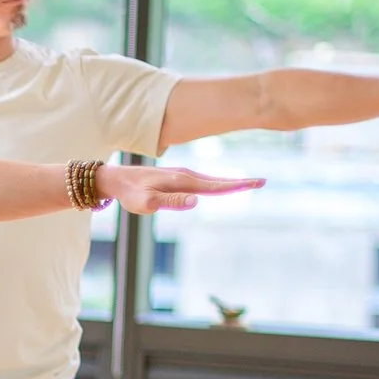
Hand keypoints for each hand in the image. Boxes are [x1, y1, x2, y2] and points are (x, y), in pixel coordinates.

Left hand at [97, 165, 266, 213]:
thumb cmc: (130, 193)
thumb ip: (171, 202)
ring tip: (248, 184)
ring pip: (211, 181)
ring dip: (229, 183)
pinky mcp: (177, 179)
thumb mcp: (147, 202)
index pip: (215, 186)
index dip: (236, 186)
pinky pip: (202, 181)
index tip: (256, 182)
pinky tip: (219, 187)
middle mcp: (186, 176)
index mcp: (183, 182)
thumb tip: (196, 202)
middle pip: (218, 181)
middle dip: (240, 182)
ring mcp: (182, 176)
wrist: (116, 179)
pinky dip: (216, 184)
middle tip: (262, 182)